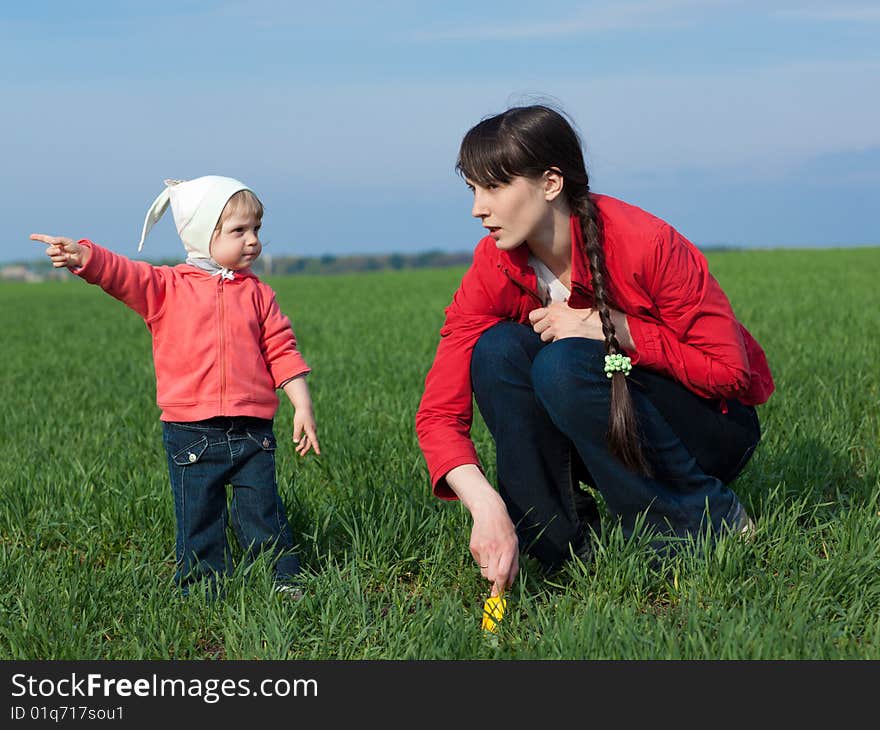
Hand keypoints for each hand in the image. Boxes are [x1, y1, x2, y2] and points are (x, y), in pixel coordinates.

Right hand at [30, 233, 88, 268]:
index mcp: (55, 243)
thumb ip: (59, 240)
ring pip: (52, 259)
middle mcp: (54, 250)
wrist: (80, 255)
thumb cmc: (74, 247)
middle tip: (61, 251)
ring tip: (67, 256)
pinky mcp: (59, 263)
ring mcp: (56, 257)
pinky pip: (56, 265)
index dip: (37, 238)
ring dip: (60, 258)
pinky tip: (66, 261)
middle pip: (47, 252)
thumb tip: (51, 242)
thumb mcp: (67, 241)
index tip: (30, 237)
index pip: (44, 239)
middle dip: (54, 252)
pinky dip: (62, 263)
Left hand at [281, 375, 319, 455]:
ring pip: (308, 439)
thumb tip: (296, 442)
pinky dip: (303, 440)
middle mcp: (312, 430)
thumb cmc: (301, 415)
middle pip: (310, 442)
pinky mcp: (309, 427)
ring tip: (297, 450)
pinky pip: (307, 436)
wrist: (305, 407)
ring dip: (303, 444)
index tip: (319, 453)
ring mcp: (311, 429)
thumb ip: (296, 433)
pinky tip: (299, 442)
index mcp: (310, 430)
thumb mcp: (297, 424)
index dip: (316, 447)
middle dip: (305, 448)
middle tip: (301, 454)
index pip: (314, 441)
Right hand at [446, 465, 518, 595]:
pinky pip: (478, 563)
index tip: (497, 598)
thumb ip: (513, 565)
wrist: (489, 512)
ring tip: (493, 557)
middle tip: (497, 574)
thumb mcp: (514, 545)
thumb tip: (509, 585)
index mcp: (507, 549)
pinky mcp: (473, 547)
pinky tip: (486, 548)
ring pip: (483, 572)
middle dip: (494, 580)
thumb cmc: (505, 530)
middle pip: (490, 576)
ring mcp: (482, 548)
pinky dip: (483, 561)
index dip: (500, 588)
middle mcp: (494, 550)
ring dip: (488, 570)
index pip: (502, 573)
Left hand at [529, 301, 602, 341]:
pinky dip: (560, 345)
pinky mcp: (561, 339)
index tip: (540, 324)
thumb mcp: (571, 308)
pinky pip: (553, 345)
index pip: (533, 315)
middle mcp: (554, 317)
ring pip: (543, 338)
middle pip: (536, 328)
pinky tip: (570, 341)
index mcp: (555, 308)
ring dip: (552, 339)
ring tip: (565, 335)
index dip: (536, 321)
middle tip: (555, 331)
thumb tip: (546, 314)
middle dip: (544, 331)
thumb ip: (557, 310)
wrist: (603, 327)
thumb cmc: (590, 318)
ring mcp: (557, 328)